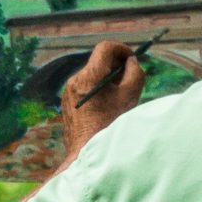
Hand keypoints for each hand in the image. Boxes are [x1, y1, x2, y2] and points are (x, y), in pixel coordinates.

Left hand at [62, 40, 145, 157]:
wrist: (87, 153)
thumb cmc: (110, 125)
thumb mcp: (129, 96)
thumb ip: (135, 73)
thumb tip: (130, 62)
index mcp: (90, 77)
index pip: (105, 48)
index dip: (121, 49)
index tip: (131, 59)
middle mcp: (75, 80)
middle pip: (98, 61)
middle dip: (115, 65)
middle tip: (129, 78)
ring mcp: (68, 91)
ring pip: (92, 75)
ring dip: (107, 79)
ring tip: (118, 96)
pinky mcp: (67, 101)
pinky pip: (84, 87)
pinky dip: (97, 89)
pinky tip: (106, 105)